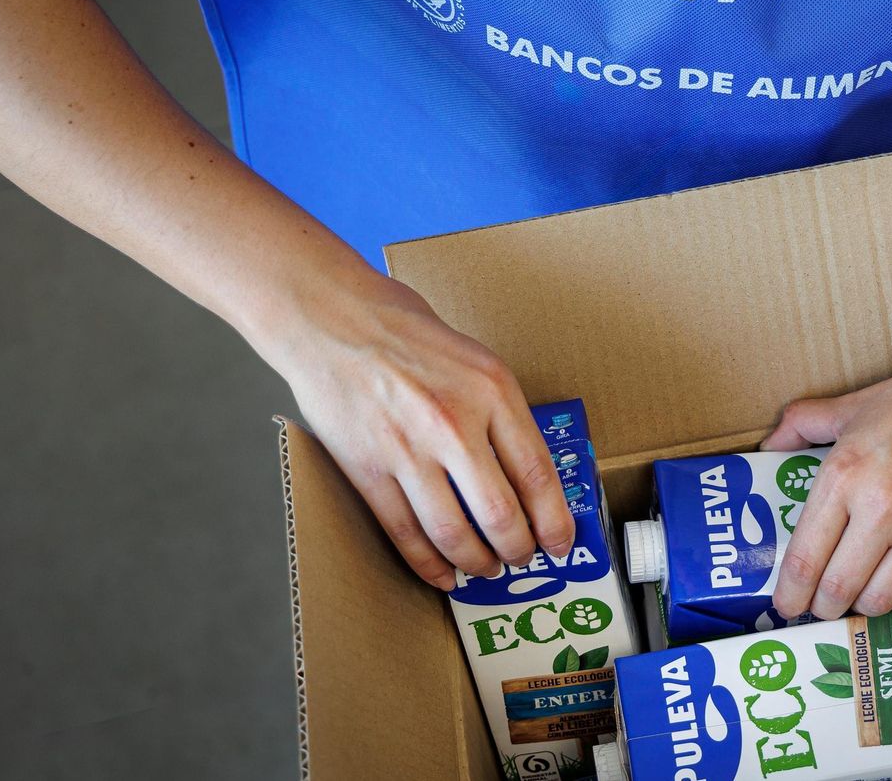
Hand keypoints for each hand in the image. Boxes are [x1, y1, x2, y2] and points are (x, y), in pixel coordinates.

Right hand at [265, 275, 571, 590]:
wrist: (330, 317)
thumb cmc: (403, 331)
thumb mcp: (475, 359)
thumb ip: (501, 412)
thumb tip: (527, 473)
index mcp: (492, 390)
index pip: (537, 474)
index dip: (554, 520)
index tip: (562, 542)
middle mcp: (453, 423)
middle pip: (501, 514)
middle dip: (519, 550)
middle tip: (524, 559)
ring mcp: (407, 449)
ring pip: (454, 533)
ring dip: (477, 563)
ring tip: (487, 570)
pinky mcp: (366, 468)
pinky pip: (405, 532)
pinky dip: (428, 564)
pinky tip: (442, 574)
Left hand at [762, 346, 891, 619]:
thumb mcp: (856, 406)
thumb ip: (805, 423)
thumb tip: (769, 446)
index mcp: (844, 474)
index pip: (804, 557)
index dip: (790, 592)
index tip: (787, 604)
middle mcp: (881, 508)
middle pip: (836, 590)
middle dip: (824, 606)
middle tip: (823, 605)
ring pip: (879, 600)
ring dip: (865, 604)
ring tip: (863, 592)